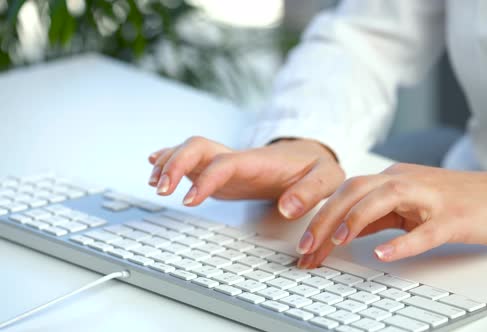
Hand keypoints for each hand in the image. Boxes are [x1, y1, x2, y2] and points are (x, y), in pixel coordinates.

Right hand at [147, 136, 344, 218]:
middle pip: (199, 148)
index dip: (205, 179)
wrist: (308, 155)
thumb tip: (286, 208)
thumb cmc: (315, 166)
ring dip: (170, 162)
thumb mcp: (326, 177)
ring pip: (191, 151)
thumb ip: (309, 192)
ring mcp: (226, 163)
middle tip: (161, 189)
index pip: (225, 163)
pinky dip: (172, 162)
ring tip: (154, 182)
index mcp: (258, 161)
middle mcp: (237, 158)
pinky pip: (192, 162)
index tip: (190, 199)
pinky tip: (156, 168)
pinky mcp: (221, 172)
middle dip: (176, 164)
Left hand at [296, 163, 486, 267]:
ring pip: (384, 199)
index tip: (305, 247)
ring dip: (354, 219)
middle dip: (325, 219)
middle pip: (356, 191)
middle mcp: (407, 181)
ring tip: (335, 242)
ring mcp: (432, 198)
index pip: (347, 193)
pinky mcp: (455, 217)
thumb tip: (346, 230)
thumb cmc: (459, 201)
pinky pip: (425, 230)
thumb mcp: (411, 206)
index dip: (320, 218)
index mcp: (394, 179)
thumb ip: (380, 214)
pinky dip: (403, 242)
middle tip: (306, 249)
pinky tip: (384, 254)